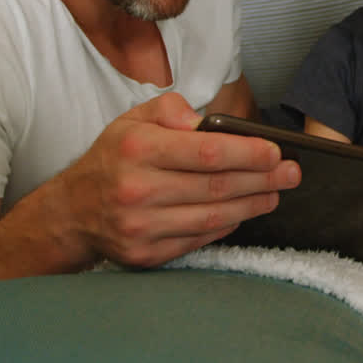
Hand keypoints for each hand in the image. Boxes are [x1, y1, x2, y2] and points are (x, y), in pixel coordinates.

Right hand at [51, 92, 300, 267]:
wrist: (72, 212)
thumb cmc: (112, 159)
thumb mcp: (131, 119)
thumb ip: (168, 108)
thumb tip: (200, 120)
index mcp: (136, 150)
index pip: (206, 152)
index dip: (247, 153)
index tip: (275, 152)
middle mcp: (137, 190)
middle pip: (216, 186)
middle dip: (262, 179)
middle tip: (291, 173)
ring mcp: (141, 227)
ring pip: (213, 216)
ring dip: (252, 205)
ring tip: (275, 193)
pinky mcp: (146, 254)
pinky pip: (199, 239)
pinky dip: (227, 225)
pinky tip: (244, 212)